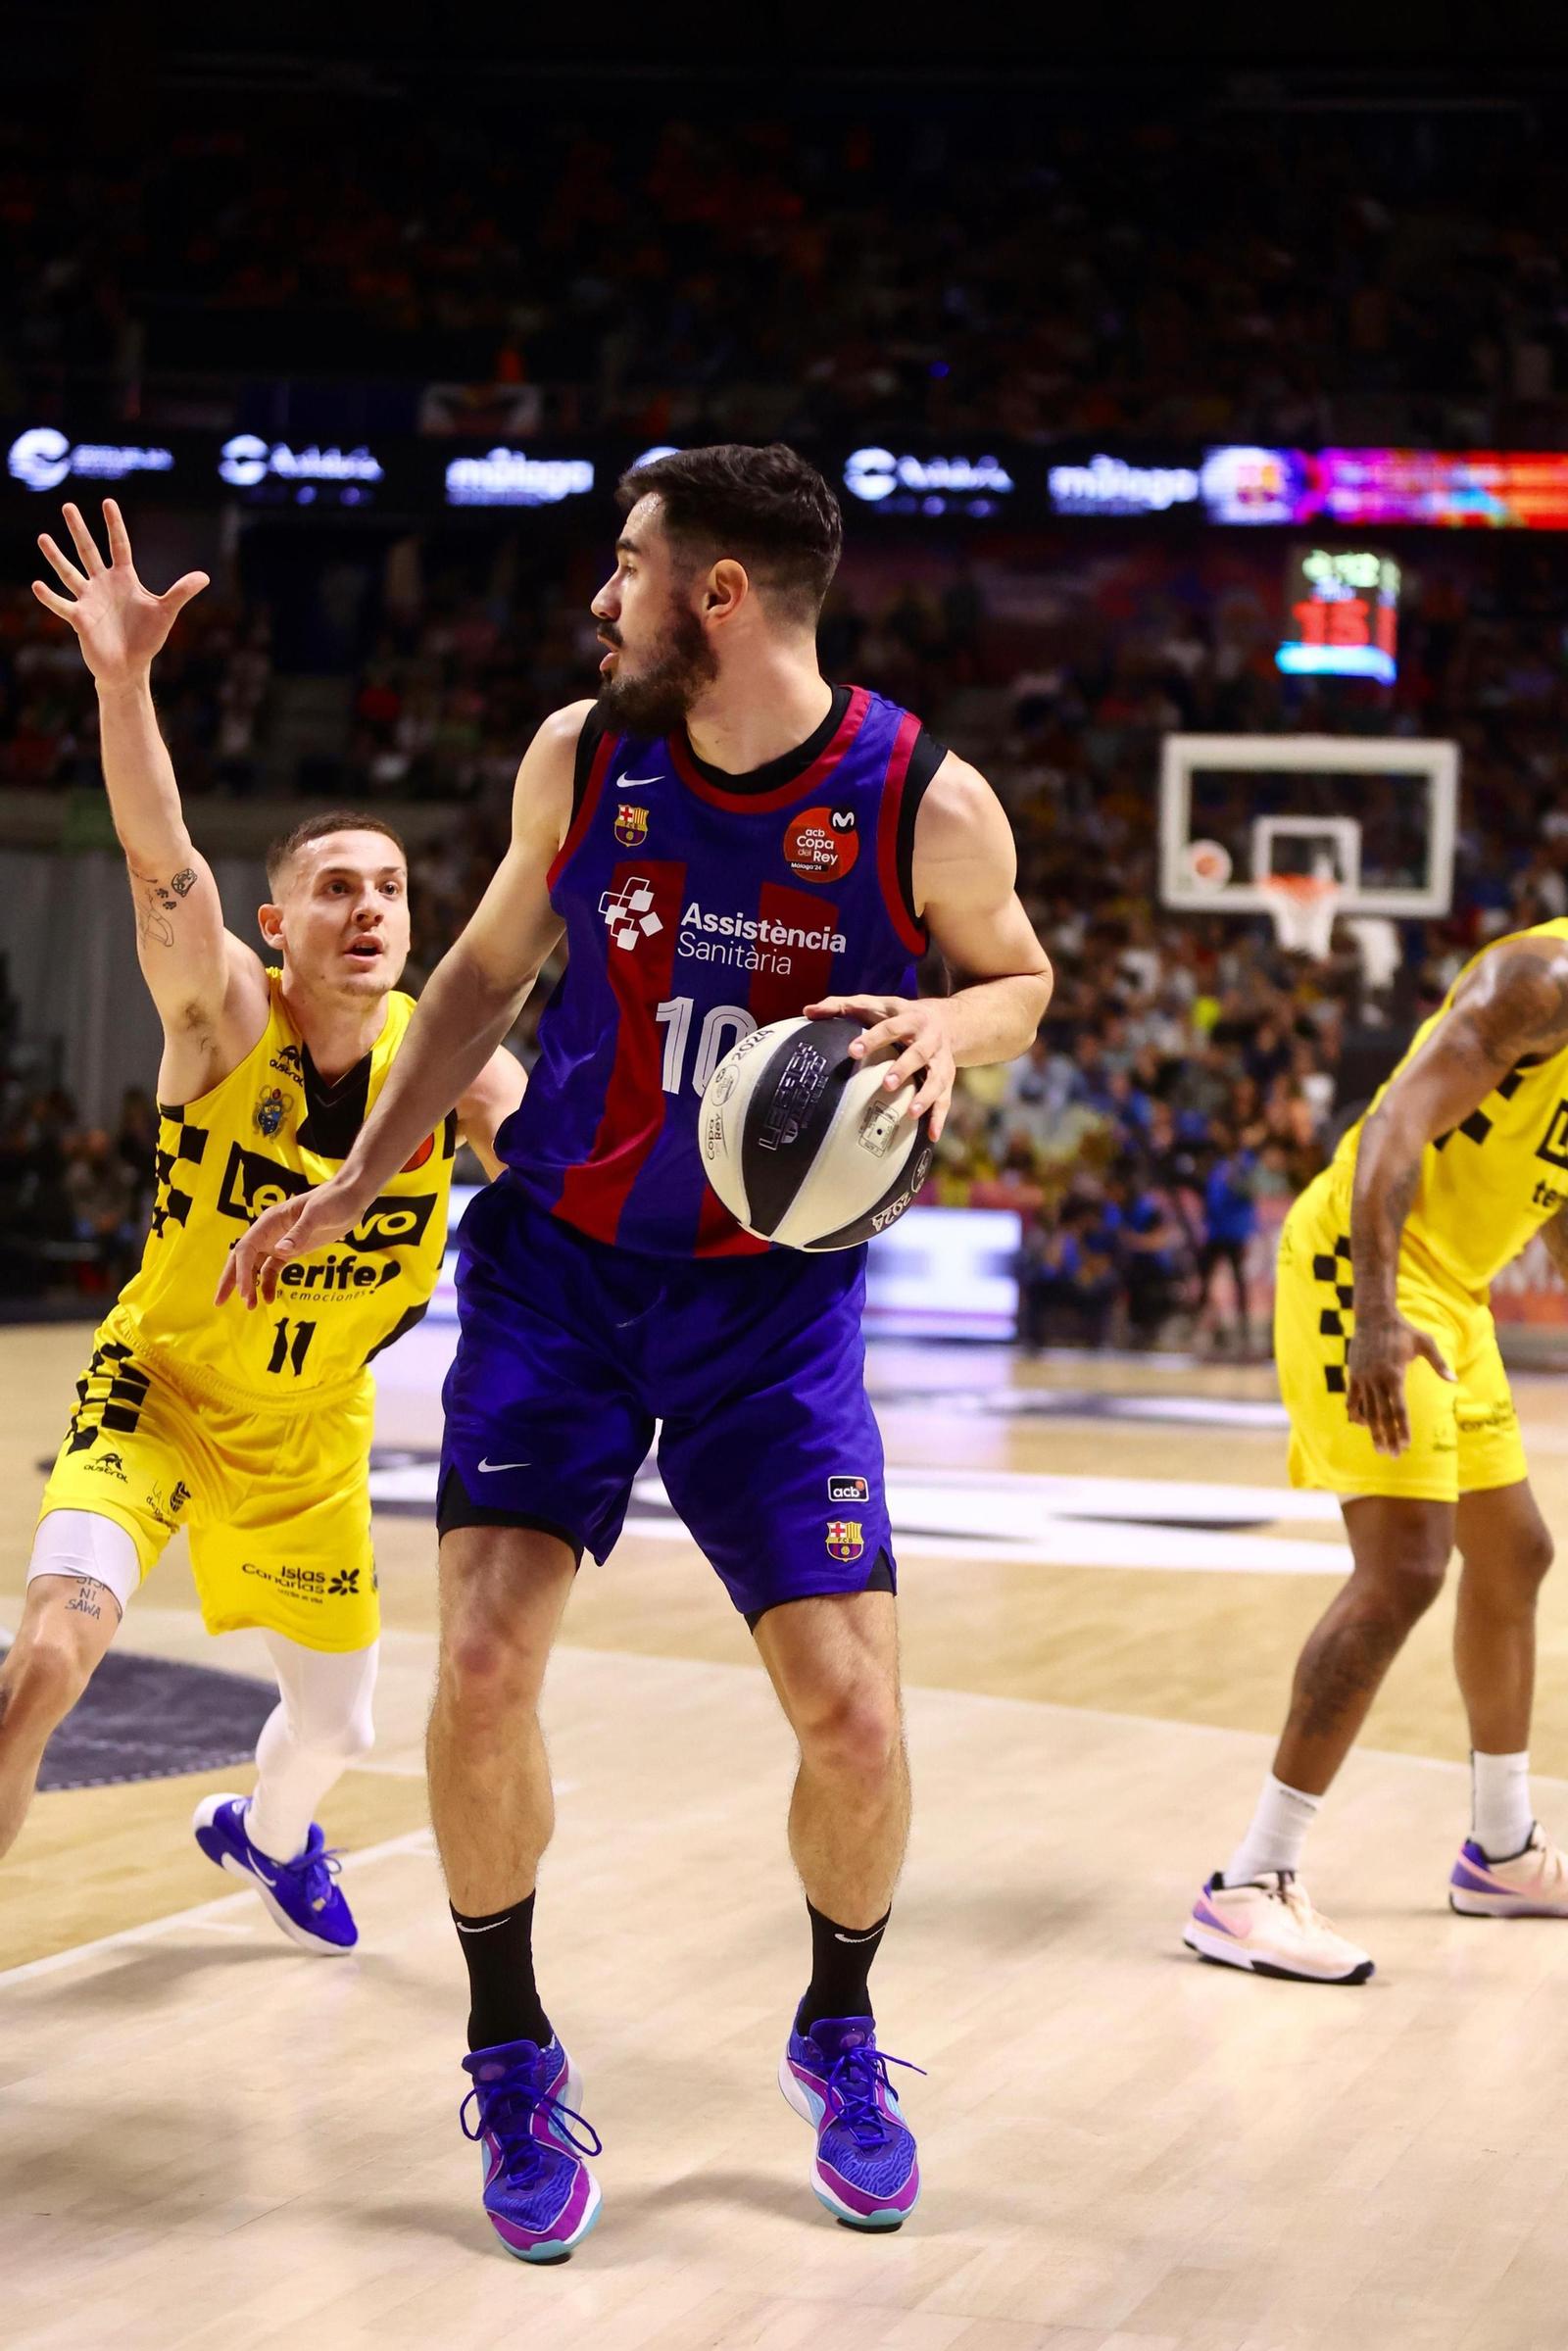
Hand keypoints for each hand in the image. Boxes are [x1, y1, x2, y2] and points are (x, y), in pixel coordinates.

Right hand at [32, 499, 207, 684]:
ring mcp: (88, 600)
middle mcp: (103, 584)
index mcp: (124, 578)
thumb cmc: (146, 638)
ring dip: (56, 557)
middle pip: (89, 551)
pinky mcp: (79, 619)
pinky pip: (62, 605)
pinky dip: (49, 597)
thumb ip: (181, 592)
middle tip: (68, 505)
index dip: (115, 525)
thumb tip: (205, 576)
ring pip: (69, 573)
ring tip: (42, 537)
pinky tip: (36, 585)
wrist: (129, 666)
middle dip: (79, 530)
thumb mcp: (166, 612)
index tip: (108, 502)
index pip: (119, 545)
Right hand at [216, 1180, 368, 1308]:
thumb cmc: (332, 1200)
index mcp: (269, 1221)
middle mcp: (268, 1232)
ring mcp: (278, 1241)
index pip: (246, 1249)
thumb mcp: (317, 1215)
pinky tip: (270, 1299)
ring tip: (251, 1306)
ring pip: (255, 1266)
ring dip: (250, 1285)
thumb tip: (279, 1251)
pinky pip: (272, 1269)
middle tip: (219, 1301)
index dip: (241, 1272)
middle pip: (241, 1258)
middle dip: (230, 1279)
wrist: (349, 1197)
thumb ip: (299, 1233)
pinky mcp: (291, 1249)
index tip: (244, 1293)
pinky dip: (268, 1284)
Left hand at [804, 992, 955, 1139]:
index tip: (852, 1051)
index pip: (889, 1027)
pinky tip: (931, 1136)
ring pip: (936, 1078)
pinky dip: (939, 1117)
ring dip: (925, 1096)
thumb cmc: (899, 1016)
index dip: (872, 1038)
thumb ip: (842, 1006)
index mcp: (908, 1018)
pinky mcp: (947, 1078)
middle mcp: (928, 1038)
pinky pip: (946, 1099)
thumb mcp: (876, 1005)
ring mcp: (940, 1060)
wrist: (946, 1020)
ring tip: (910, 1113)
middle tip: (886, 1084)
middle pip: (918, 1052)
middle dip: (904, 1068)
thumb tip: (808, 1010)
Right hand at [1345, 1310, 1454, 1455]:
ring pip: (1367, 1411)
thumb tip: (1454, 1381)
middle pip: (1382, 1415)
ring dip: (1373, 1432)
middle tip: (1392, 1456)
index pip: (1399, 1409)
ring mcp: (1362, 1378)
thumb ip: (1439, 1363)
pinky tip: (1361, 1425)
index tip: (1406, 1445)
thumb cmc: (1403, 1330)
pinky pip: (1352, 1400)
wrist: (1373, 1316)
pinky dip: (1356, 1414)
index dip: (1403, 1429)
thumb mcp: (1425, 1342)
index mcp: (1394, 1374)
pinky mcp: (1353, 1375)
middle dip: (1388, 1437)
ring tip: (1379, 1448)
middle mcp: (1376, 1379)